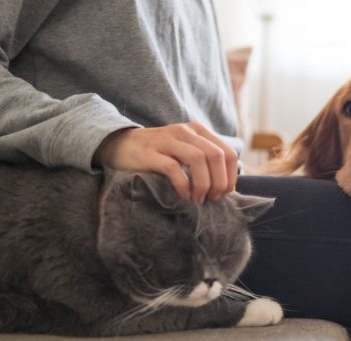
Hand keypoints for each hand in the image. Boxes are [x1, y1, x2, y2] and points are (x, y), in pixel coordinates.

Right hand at [93, 122, 237, 202]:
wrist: (119, 146)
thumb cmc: (158, 154)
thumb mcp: (185, 150)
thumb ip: (205, 161)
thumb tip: (227, 186)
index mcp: (198, 131)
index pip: (228, 152)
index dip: (231, 176)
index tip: (225, 193)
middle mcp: (185, 132)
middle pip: (216, 156)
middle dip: (219, 182)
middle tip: (213, 199)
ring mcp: (166, 141)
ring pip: (198, 160)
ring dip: (203, 184)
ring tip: (199, 200)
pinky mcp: (150, 154)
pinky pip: (174, 169)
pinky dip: (183, 185)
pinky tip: (184, 197)